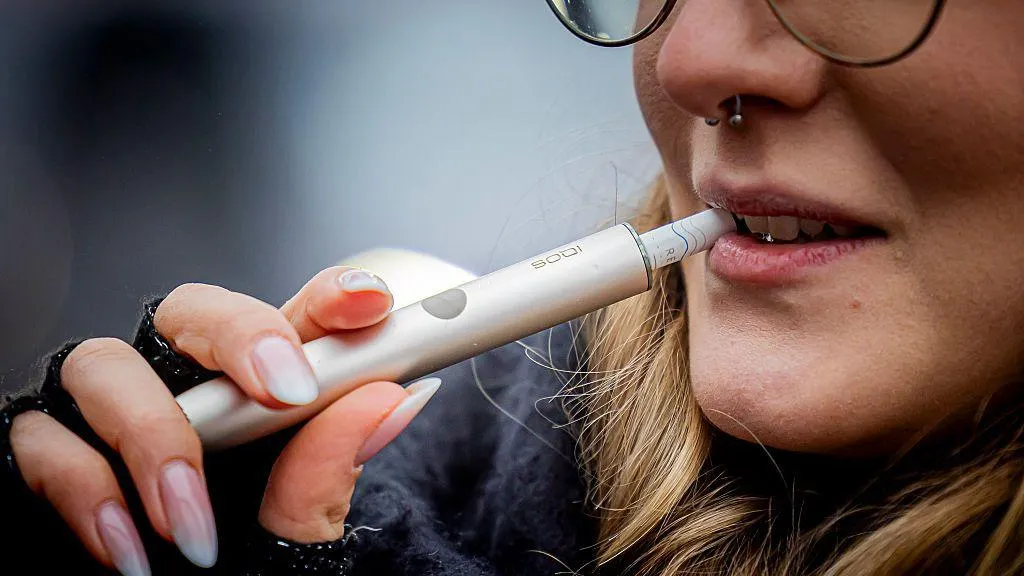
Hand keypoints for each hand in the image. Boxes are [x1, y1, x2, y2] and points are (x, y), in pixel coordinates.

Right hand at [9, 266, 439, 574]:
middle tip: (284, 393)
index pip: (293, 321)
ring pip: (103, 363)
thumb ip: (328, 469)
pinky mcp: (50, 451)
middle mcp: (180, 386)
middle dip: (239, 334)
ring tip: (192, 522)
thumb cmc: (247, 566)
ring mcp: (108, 414)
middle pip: (191, 309)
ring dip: (154, 436)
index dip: (330, 299)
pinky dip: (89, 491)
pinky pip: (45, 439)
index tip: (369, 304)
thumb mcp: (294, 528)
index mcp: (255, 393)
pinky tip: (132, 547)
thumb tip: (388, 401)